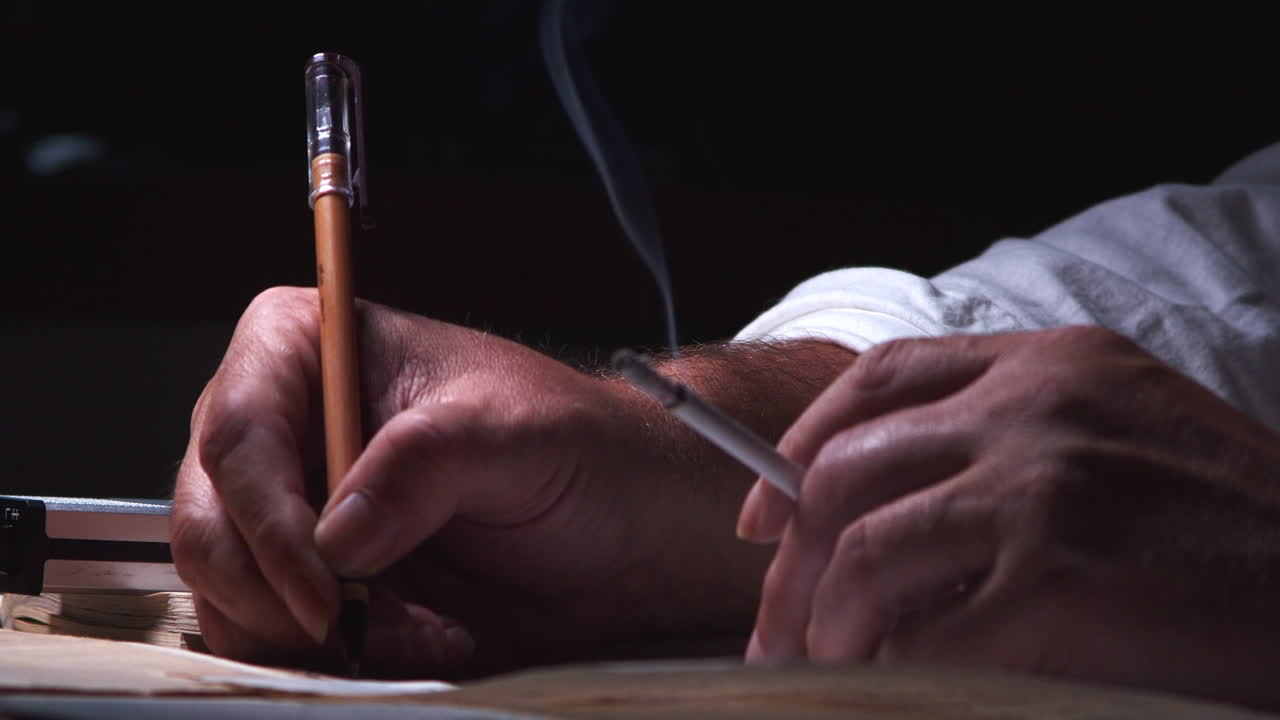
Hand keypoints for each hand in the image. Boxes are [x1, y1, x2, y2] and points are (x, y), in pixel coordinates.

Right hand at [172, 287, 846, 676]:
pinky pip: (274, 637)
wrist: (627, 529)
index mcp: (316, 351)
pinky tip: (423, 637)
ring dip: (313, 633)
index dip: (264, 515)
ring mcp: (296, 513)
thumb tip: (337, 535)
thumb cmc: (581, 449)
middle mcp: (288, 430)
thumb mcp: (514, 432)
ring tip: (422, 625)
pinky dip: (332, 659)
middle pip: (207, 517)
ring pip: (228, 591)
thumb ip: (424, 462)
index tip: (323, 585)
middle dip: (279, 586)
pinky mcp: (321, 584)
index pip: (237, 426)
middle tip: (360, 620)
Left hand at [738, 326, 1279, 707]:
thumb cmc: (1237, 534)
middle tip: (777, 629)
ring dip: (824, 628)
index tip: (763, 514)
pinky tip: (888, 689)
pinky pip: (918, 635)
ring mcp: (1045, 488)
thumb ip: (1015, 444)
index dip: (802, 446)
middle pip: (846, 472)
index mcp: (1054, 364)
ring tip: (825, 670)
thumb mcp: (1131, 439)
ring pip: (860, 555)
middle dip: (790, 563)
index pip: (881, 378)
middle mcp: (1038, 409)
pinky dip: (885, 672)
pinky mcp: (1058, 579)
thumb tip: (884, 508)